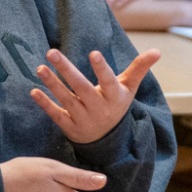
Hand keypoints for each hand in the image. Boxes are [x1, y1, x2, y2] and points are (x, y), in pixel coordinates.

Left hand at [31, 47, 158, 143]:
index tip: (93, 53)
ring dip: (52, 84)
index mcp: (114, 97)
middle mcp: (99, 108)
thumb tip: (158, 51)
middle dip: (66, 70)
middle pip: (82, 88)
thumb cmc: (117, 104)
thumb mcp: (130, 88)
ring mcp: (83, 119)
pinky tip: (34, 91)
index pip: (109, 82)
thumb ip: (140, 68)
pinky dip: (45, 104)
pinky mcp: (70, 127)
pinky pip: (56, 115)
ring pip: (66, 100)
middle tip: (52, 52)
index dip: (102, 69)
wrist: (108, 140)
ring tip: (40, 67)